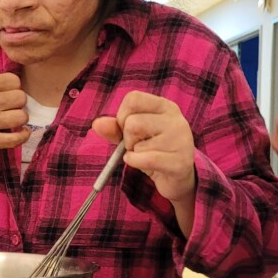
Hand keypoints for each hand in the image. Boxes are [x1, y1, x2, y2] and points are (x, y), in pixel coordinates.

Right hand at [0, 73, 29, 159]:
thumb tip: (11, 84)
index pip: (14, 81)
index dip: (13, 87)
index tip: (8, 94)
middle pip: (21, 98)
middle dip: (17, 102)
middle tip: (9, 108)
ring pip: (22, 116)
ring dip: (19, 118)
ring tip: (11, 120)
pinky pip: (17, 138)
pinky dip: (23, 135)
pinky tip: (21, 132)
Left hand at [92, 91, 195, 223]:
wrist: (177, 179)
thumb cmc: (154, 151)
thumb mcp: (132, 136)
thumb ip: (114, 128)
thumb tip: (97, 124)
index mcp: (165, 106)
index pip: (133, 98)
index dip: (122, 115)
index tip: (127, 128)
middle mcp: (176, 120)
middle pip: (132, 122)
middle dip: (127, 139)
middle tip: (139, 146)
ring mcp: (180, 140)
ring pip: (136, 143)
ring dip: (134, 153)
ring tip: (148, 155)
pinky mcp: (179, 162)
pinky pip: (144, 159)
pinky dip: (135, 163)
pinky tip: (143, 164)